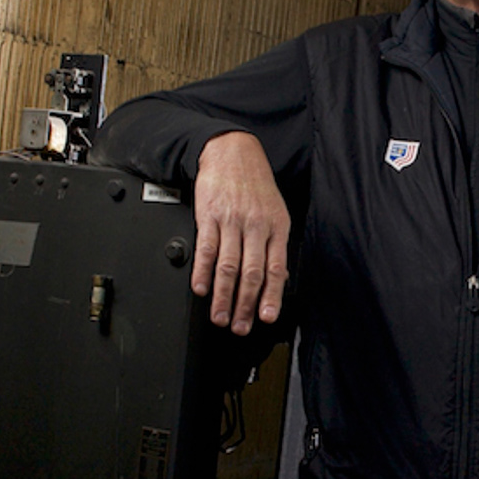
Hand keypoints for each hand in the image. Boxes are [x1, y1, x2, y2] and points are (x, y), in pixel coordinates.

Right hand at [192, 132, 289, 334]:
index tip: (266, 317)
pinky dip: (202, 272)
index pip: (275, 269)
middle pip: (252, 273)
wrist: (231, 151)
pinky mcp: (209, 216)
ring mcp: (232, 221)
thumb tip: (278, 279)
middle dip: (245, 305)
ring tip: (220, 316)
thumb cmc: (254, 184)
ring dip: (223, 296)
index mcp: (276, 227)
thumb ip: (274, 245)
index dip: (271, 296)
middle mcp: (256, 226)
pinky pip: (206, 248)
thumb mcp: (275, 211)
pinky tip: (200, 289)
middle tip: (239, 326)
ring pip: (228, 266)